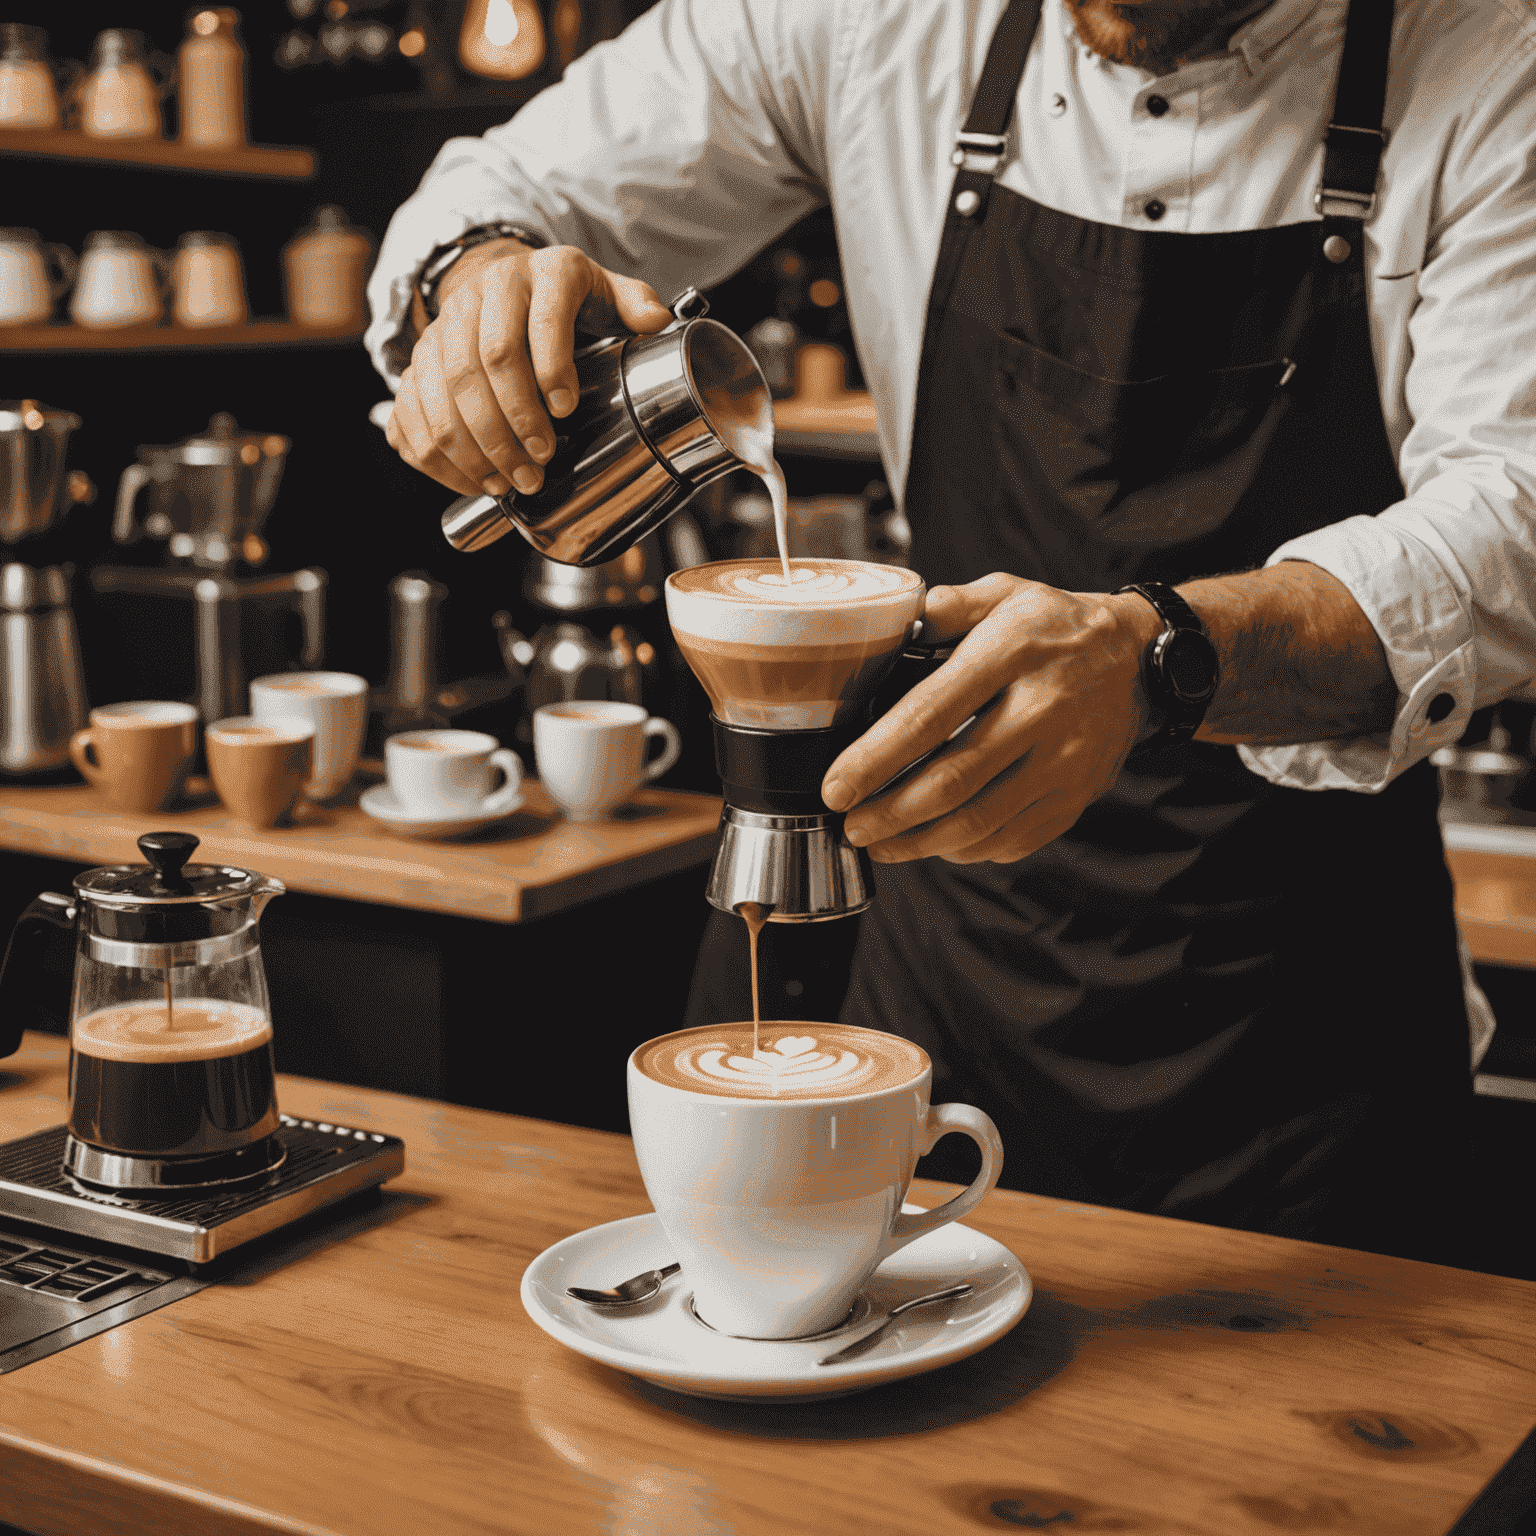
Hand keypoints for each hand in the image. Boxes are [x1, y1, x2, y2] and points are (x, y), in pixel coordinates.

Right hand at [386, 239, 672, 498]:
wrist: (503, 285)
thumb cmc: (563, 300)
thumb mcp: (604, 290)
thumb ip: (633, 303)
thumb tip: (657, 320)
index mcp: (538, 273)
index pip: (538, 320)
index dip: (550, 368)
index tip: (565, 410)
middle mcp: (483, 293)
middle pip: (485, 361)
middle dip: (513, 421)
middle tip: (540, 463)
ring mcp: (444, 325)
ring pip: (443, 389)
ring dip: (477, 445)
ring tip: (511, 481)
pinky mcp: (419, 358)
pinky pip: (412, 409)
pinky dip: (439, 453)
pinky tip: (472, 479)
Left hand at [821, 575, 1160, 863]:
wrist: (1137, 661)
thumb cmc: (1054, 628)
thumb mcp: (1005, 593)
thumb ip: (947, 606)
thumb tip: (894, 623)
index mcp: (1011, 655)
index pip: (929, 715)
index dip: (875, 759)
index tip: (836, 786)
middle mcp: (1041, 711)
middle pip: (950, 781)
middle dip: (888, 813)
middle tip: (850, 825)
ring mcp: (1064, 762)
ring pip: (979, 821)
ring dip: (918, 842)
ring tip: (878, 843)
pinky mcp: (1076, 797)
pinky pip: (1012, 839)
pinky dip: (966, 849)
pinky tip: (934, 842)